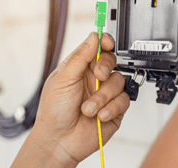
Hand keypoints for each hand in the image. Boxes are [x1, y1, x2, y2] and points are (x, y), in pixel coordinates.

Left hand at [27, 32, 129, 165]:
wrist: (59, 141)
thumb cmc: (54, 111)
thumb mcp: (63, 79)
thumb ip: (80, 57)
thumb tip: (93, 36)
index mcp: (80, 67)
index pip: (97, 48)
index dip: (105, 42)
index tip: (107, 43)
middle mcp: (94, 79)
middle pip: (111, 61)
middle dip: (105, 67)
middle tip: (98, 76)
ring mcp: (105, 94)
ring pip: (118, 82)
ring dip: (103, 96)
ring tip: (88, 108)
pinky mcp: (114, 110)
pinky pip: (123, 101)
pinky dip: (111, 108)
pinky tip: (98, 116)